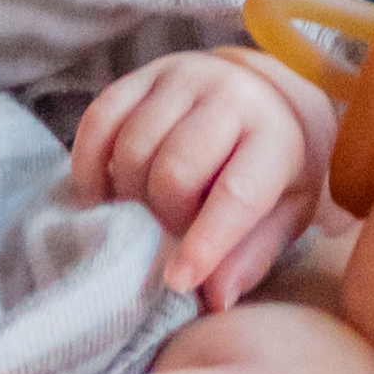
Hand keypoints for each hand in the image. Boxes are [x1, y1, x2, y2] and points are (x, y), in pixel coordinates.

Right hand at [70, 48, 338, 306]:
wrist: (265, 96)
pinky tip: (101, 193)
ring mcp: (181, 78)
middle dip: (164, 216)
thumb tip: (213, 298)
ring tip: (141, 209)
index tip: (178, 281)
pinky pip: (98, 119)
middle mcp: (230, 96)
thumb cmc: (274, 169)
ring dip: (128, 193)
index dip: (204, 243)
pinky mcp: (142, 75)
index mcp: (274, 136)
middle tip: (169, 230)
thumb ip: (250, 255)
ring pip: (131, 147)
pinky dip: (90, 164)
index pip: (236, 195)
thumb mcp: (283, 213)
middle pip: (174, 171)